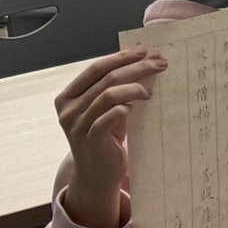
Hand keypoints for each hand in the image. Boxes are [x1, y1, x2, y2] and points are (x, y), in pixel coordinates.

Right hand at [54, 45, 165, 227]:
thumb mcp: (105, 110)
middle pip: (105, 78)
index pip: (95, 68)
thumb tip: (146, 59)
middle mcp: (68, 110)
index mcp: (67, 97)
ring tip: (151, 91)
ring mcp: (77, 125)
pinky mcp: (90, 139)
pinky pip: (111, 115)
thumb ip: (114, 87)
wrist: (97, 176)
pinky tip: (138, 106)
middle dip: (136, 67)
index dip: (120, 57)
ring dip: (135, 86)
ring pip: (109, 93)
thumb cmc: (104, 138)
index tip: (145, 51)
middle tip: (160, 63)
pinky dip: (126, 106)